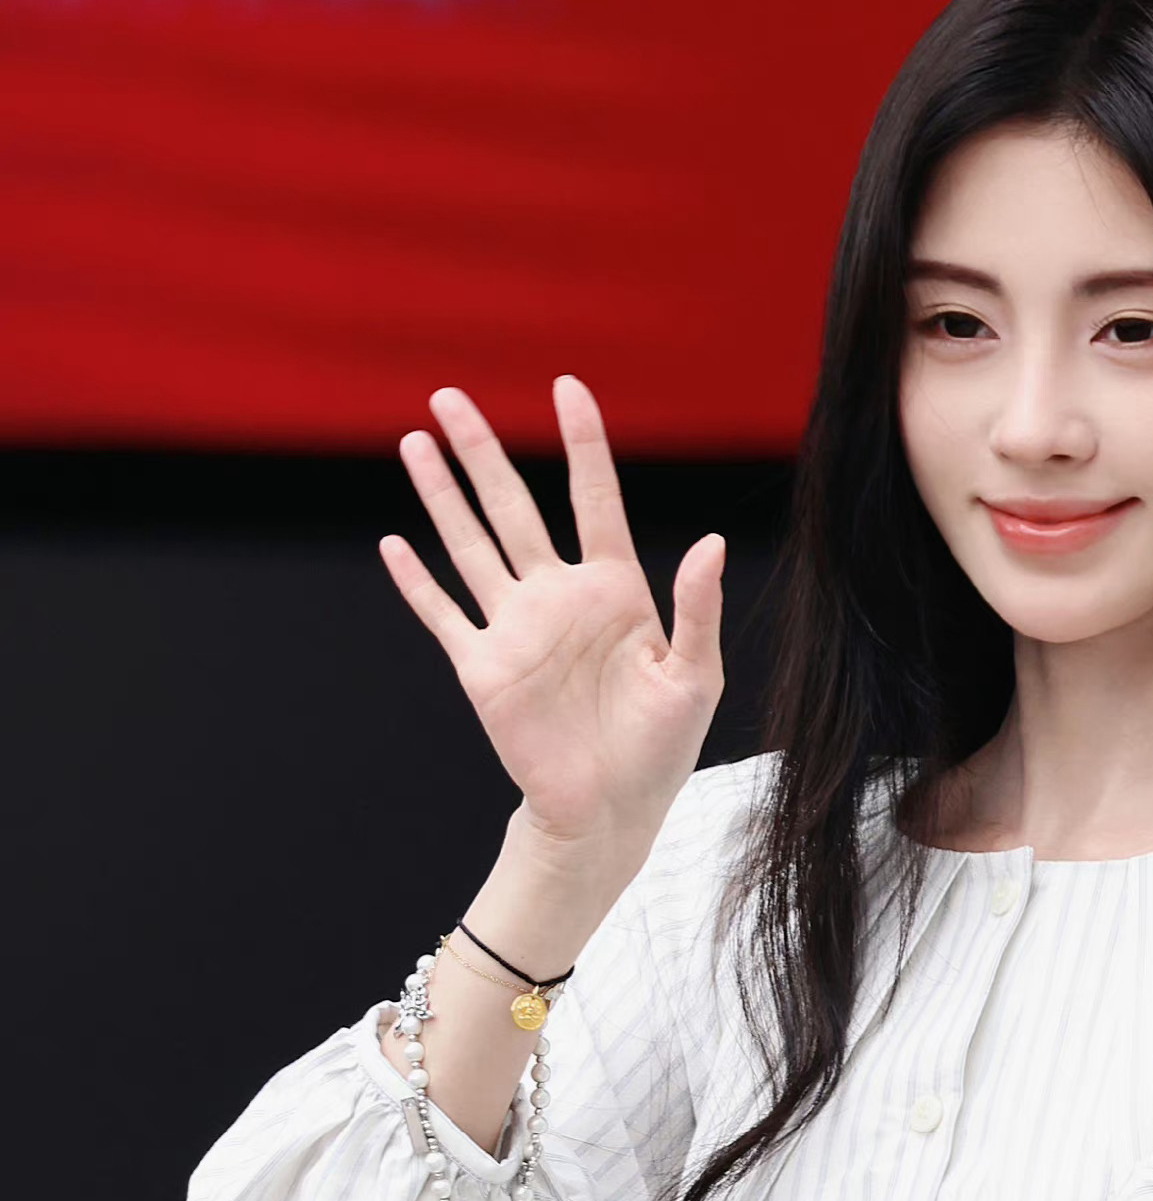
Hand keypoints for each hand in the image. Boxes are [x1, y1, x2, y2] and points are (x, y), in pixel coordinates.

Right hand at [380, 375, 725, 887]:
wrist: (609, 812)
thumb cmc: (662, 748)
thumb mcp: (694, 677)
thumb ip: (698, 609)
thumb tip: (710, 543)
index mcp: (615, 590)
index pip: (595, 499)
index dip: (582, 443)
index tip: (567, 387)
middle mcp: (559, 597)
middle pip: (513, 507)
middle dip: (482, 451)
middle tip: (449, 395)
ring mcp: (516, 628)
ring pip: (470, 545)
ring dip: (442, 495)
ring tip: (417, 440)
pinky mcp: (483, 667)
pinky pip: (443, 614)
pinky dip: (418, 580)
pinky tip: (395, 542)